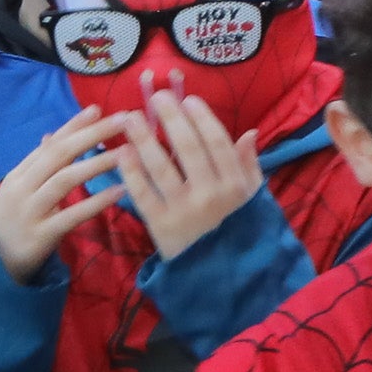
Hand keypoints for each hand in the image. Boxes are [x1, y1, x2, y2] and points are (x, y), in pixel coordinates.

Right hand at [0, 108, 127, 281]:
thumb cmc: (14, 222)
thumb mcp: (21, 190)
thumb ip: (38, 165)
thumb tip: (52, 134)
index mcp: (18, 175)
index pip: (49, 145)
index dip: (73, 126)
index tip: (98, 108)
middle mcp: (22, 189)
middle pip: (59, 155)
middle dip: (91, 135)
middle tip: (121, 121)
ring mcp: (29, 212)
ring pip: (65, 180)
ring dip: (97, 164)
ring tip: (126, 151)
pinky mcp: (40, 236)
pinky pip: (72, 216)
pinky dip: (96, 202)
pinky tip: (120, 192)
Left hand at [114, 90, 264, 261]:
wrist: (217, 273)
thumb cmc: (235, 228)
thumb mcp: (250, 197)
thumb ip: (248, 164)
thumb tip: (249, 132)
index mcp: (235, 184)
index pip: (217, 143)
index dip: (202, 118)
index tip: (187, 99)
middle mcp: (211, 194)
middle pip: (188, 148)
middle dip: (171, 119)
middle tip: (156, 98)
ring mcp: (184, 210)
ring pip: (161, 168)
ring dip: (144, 139)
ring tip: (130, 118)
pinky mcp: (161, 225)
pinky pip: (143, 193)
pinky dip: (131, 172)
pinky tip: (122, 152)